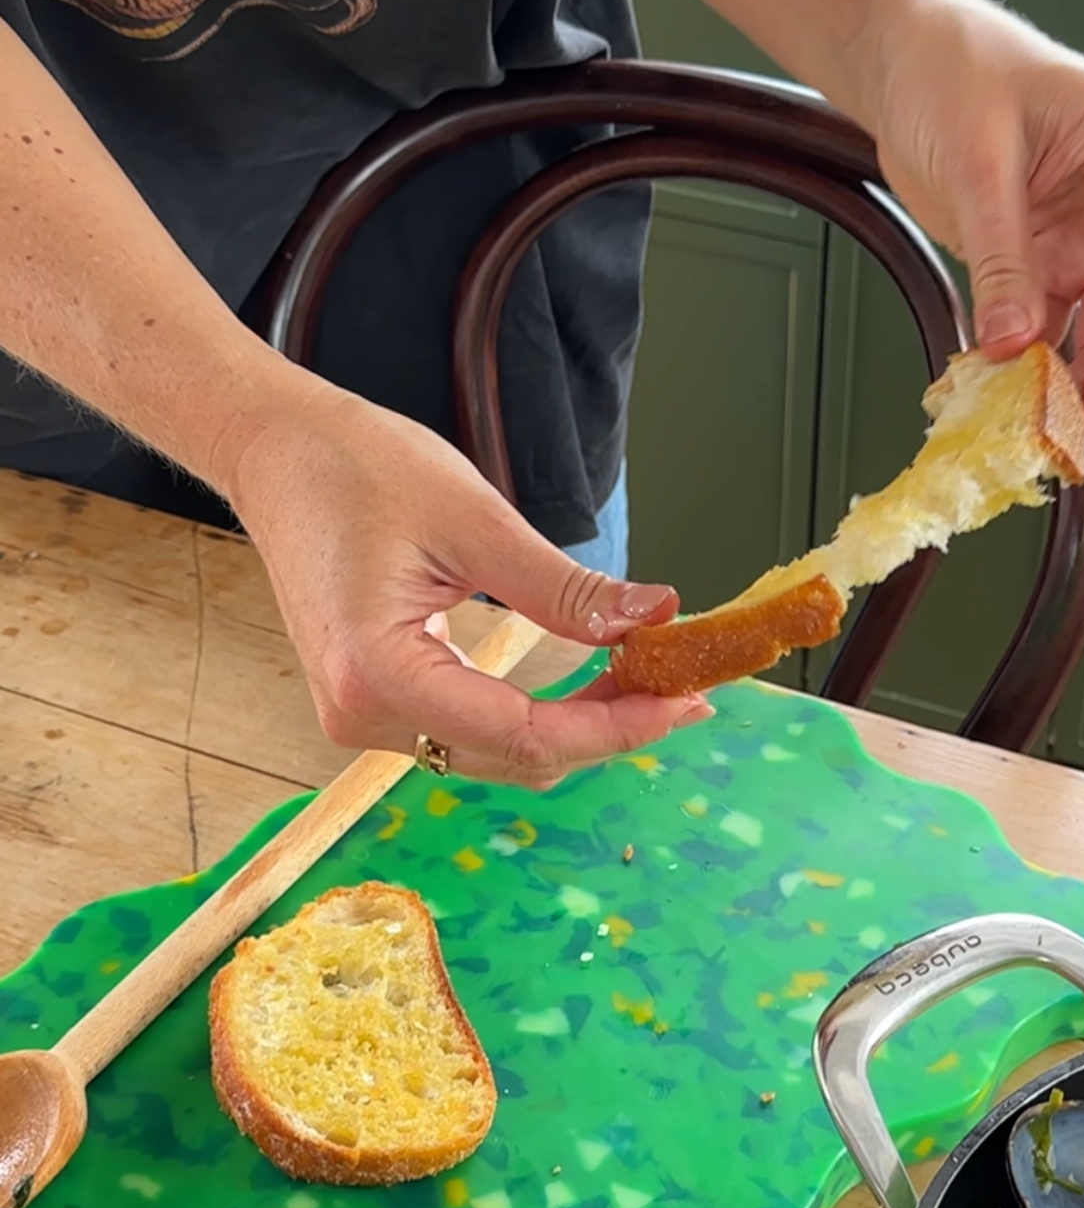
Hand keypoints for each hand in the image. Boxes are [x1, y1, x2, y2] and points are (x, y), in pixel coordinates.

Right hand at [222, 383, 708, 786]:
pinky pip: (471, 731)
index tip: (684, 699)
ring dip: (575, 726)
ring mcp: (361, 715)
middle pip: (517, 757)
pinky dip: (535, 715)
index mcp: (379, 675)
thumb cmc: (355, 467)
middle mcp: (362, 715)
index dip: (616, 727)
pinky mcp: (372, 701)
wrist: (275, 451)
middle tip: (681, 684)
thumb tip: (653, 618)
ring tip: (644, 680)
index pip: (526, 735)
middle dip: (606, 728)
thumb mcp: (475, 520)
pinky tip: (586, 683)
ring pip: (498, 753)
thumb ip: (564, 589)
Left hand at [851, 0, 1083, 432]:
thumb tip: (1012, 341)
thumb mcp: (975, 162)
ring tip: (1048, 417)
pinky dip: (1056, 365)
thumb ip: (1002, 259)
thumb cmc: (953, 71)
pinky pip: (1077, 329)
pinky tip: (1024, 393)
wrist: (910, 60)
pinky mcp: (1064, 263)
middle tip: (1078, 422)